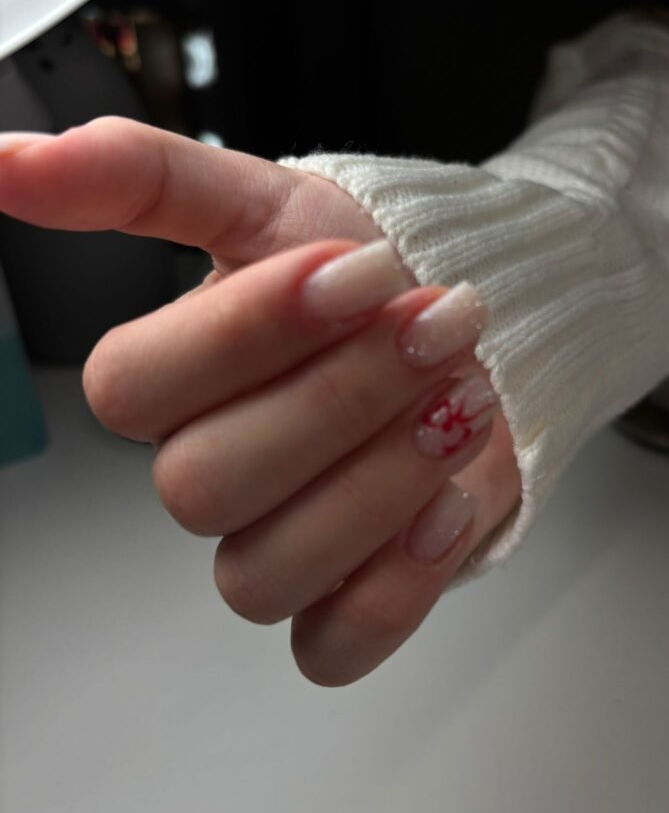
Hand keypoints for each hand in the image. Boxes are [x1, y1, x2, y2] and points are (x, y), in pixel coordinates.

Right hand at [0, 118, 520, 683]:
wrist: (477, 327)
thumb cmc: (369, 268)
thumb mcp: (266, 202)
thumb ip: (142, 180)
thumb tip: (6, 165)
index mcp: (173, 384)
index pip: (130, 390)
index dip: (248, 332)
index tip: (363, 269)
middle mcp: (208, 476)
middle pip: (201, 488)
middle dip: (336, 401)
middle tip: (437, 326)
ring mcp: (274, 551)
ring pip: (259, 577)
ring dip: (377, 486)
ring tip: (464, 400)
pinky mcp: (343, 604)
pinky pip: (332, 647)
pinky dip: (396, 586)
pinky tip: (452, 503)